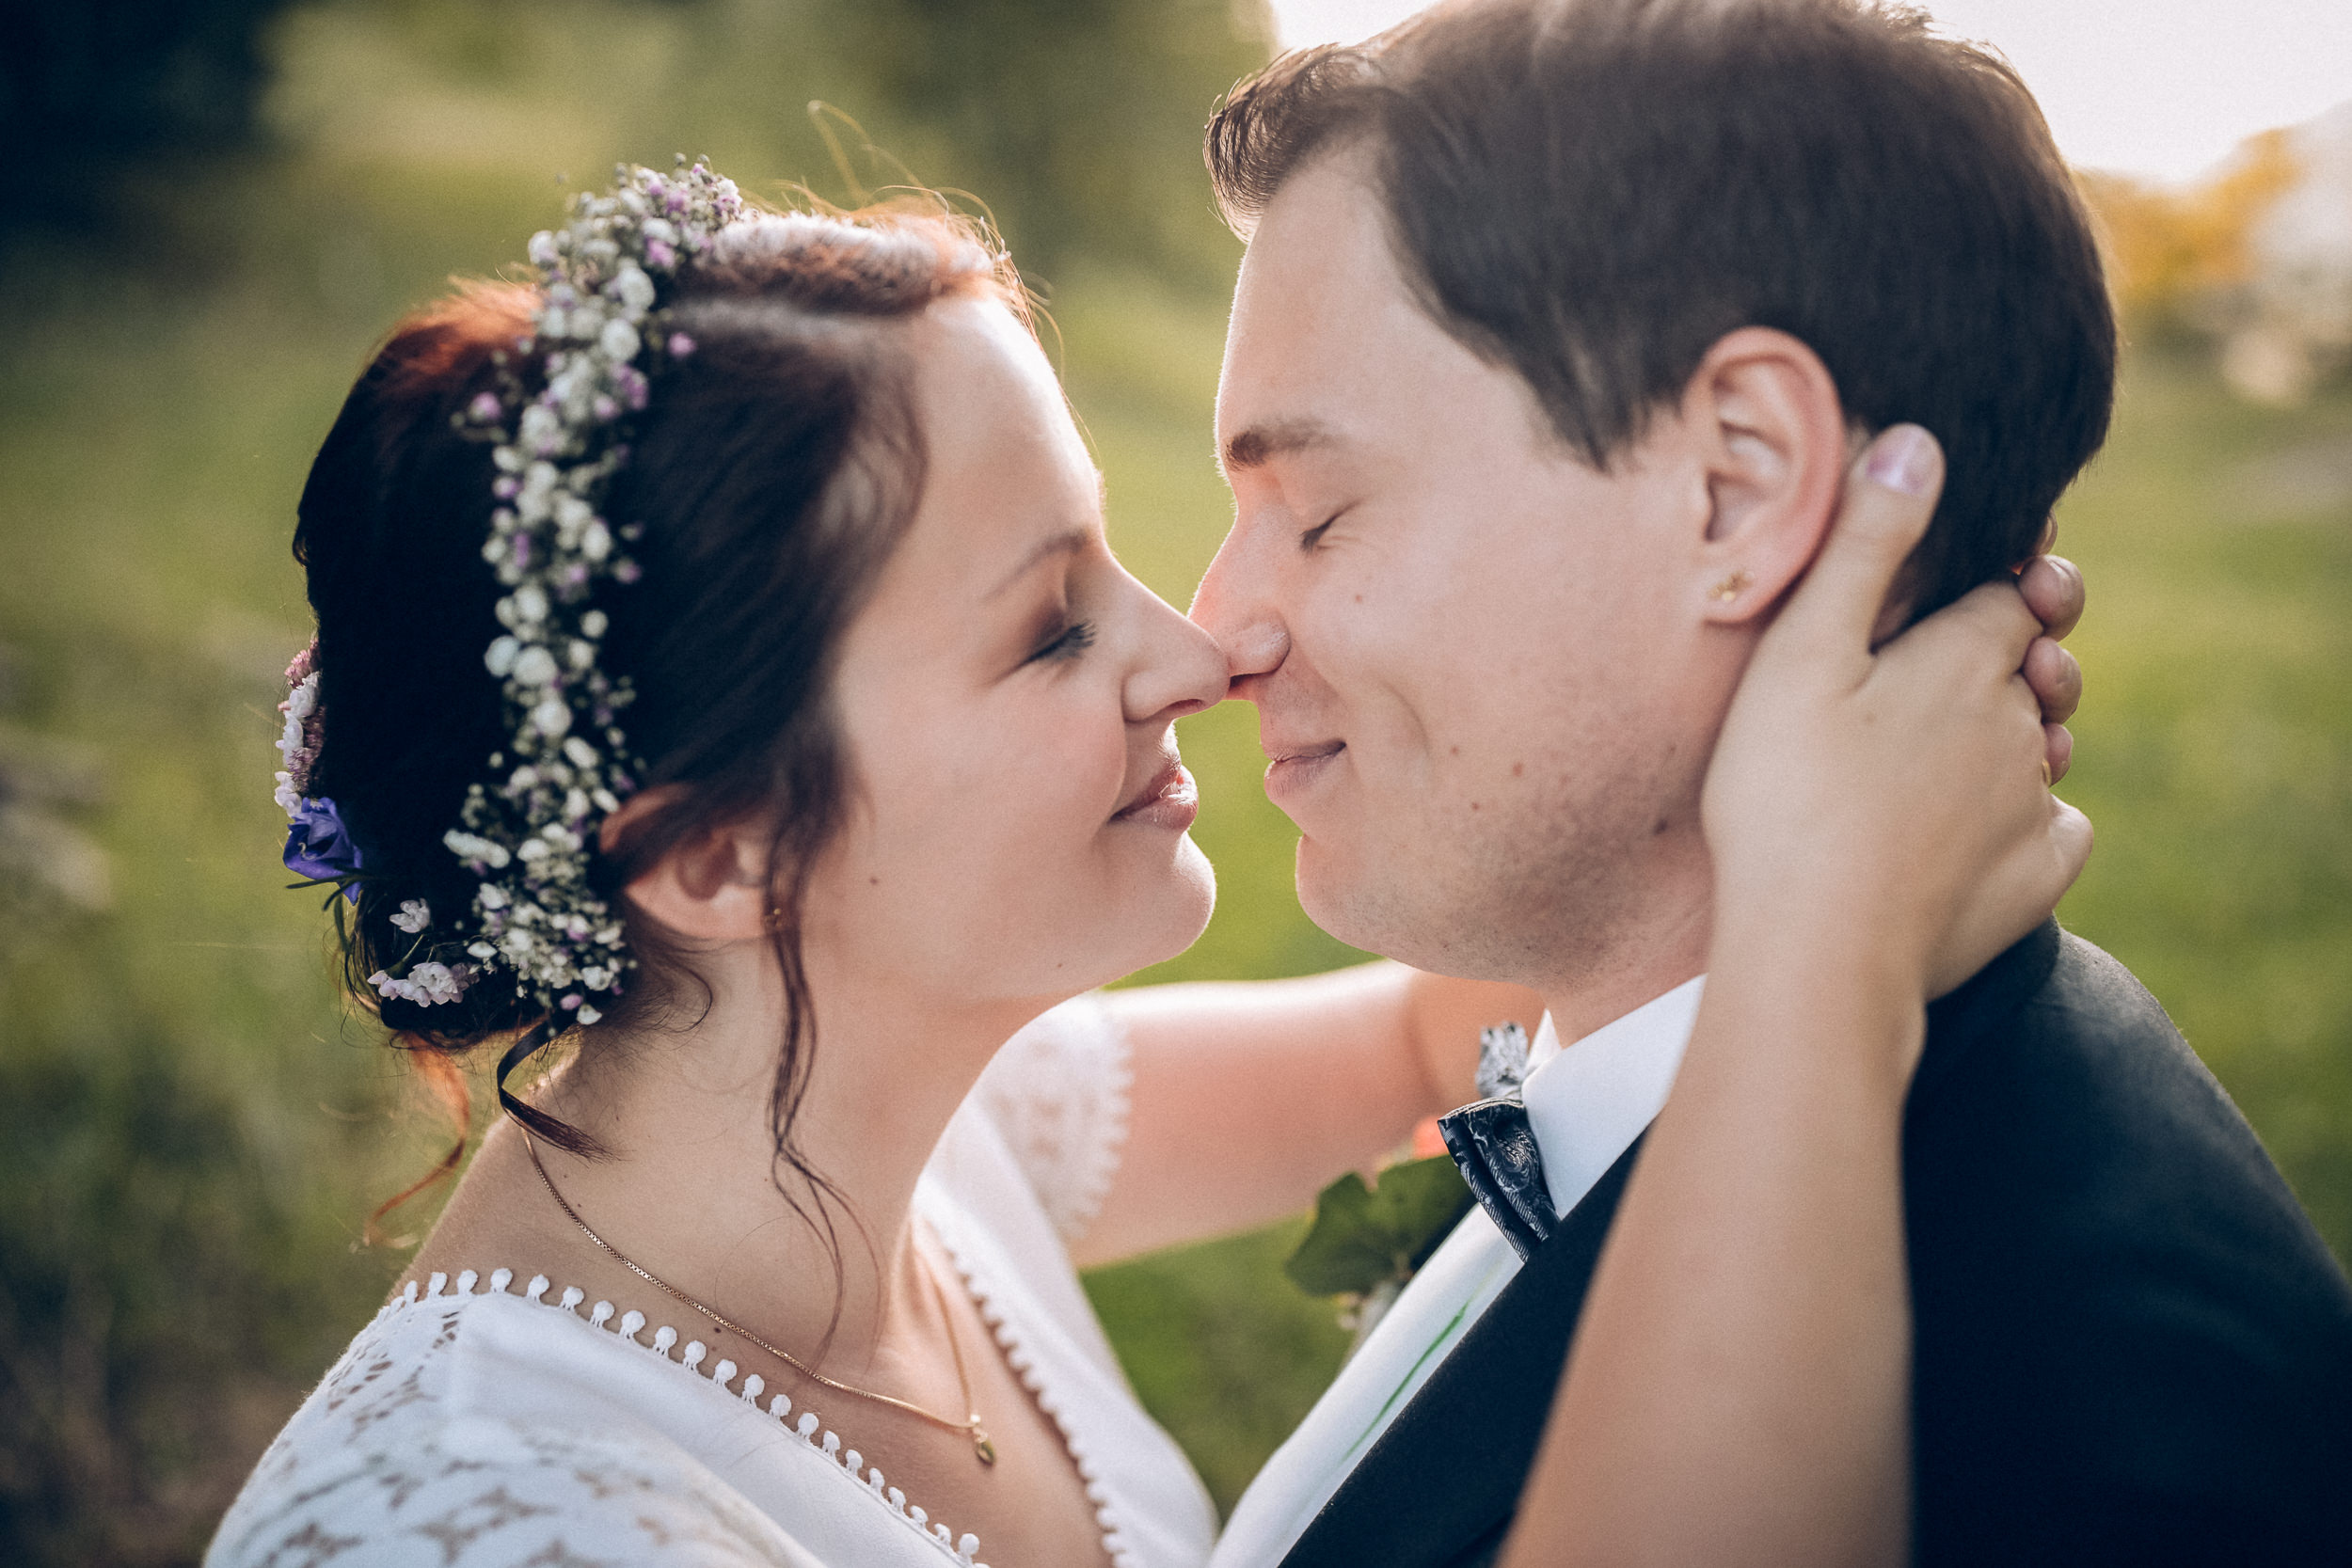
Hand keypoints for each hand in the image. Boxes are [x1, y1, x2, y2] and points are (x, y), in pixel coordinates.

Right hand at [1705, 425, 2093, 1019]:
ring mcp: (2031, 804)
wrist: (1816, 951)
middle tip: (1946, 673)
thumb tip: (1920, 442)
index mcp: (1965, 657)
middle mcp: (2017, 722)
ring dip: (2013, 737)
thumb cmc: (1786, 796)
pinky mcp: (2035, 877)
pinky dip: (2029, 821)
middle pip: (2033, 668)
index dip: (2000, 578)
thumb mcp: (1801, 654)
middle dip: (2010, 658)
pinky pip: (2057, 830)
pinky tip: (1976, 831)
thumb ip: (1863, 546)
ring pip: (2041, 747)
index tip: (1979, 577)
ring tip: (1943, 754)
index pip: (2012, 593)